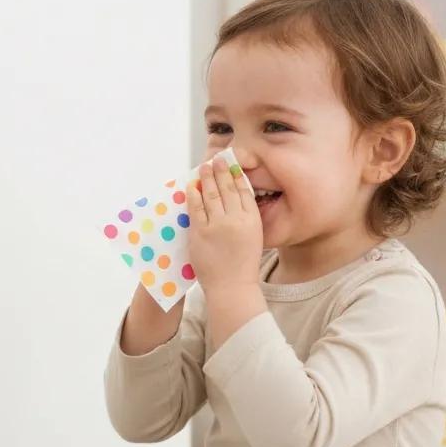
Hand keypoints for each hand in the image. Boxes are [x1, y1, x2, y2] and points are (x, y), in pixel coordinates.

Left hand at [185, 156, 262, 294]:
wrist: (232, 287)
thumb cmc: (242, 265)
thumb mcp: (253, 238)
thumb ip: (246, 219)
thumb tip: (236, 200)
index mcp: (252, 220)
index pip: (244, 191)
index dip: (236, 175)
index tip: (231, 164)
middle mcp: (236, 219)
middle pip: (227, 188)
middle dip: (221, 171)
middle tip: (216, 159)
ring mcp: (218, 225)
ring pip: (211, 194)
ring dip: (207, 178)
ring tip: (204, 167)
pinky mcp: (201, 233)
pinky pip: (196, 208)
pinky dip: (193, 195)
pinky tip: (192, 186)